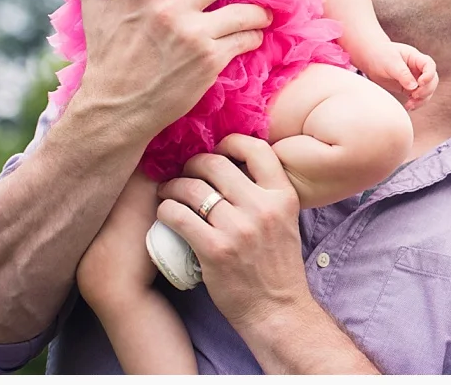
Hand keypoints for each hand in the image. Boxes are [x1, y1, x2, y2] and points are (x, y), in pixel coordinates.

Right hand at [70, 0, 272, 141]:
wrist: (115, 106)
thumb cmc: (106, 59)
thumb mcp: (93, 14)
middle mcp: (172, 8)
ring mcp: (193, 34)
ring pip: (242, 12)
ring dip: (259, 12)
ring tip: (265, 13)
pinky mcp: (209, 60)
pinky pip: (242, 40)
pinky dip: (252, 37)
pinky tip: (254, 37)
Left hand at [156, 134, 309, 330]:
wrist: (277, 308)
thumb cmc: (277, 265)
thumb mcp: (285, 220)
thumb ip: (265, 194)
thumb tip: (233, 167)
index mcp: (283, 195)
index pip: (256, 149)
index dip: (230, 142)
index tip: (216, 151)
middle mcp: (262, 207)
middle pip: (216, 164)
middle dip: (192, 164)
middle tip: (184, 173)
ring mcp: (238, 228)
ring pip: (192, 188)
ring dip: (173, 186)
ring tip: (167, 192)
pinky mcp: (215, 250)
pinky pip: (179, 216)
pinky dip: (166, 210)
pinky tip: (165, 214)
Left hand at [361, 42, 437, 110]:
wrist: (371, 59)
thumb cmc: (381, 55)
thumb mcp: (391, 62)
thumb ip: (403, 74)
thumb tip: (413, 87)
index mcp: (416, 58)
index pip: (430, 65)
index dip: (429, 75)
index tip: (420, 83)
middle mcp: (418, 68)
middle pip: (432, 80)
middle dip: (426, 90)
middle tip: (414, 96)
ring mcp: (415, 79)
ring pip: (427, 90)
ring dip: (422, 99)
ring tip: (410, 105)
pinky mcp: (409, 88)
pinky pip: (418, 97)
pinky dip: (416, 103)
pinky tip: (408, 106)